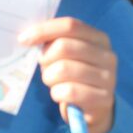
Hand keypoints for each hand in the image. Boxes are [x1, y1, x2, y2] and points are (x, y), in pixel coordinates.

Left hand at [19, 17, 116, 132]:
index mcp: (98, 38)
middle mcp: (107, 55)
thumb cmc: (72, 74)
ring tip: (53, 81)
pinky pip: (69, 91)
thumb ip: (51, 42)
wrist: (91, 106)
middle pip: (64, 47)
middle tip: (44, 67)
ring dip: (49, 77)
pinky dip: (57, 93)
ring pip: (63, 69)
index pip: (69, 25)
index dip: (43, 30)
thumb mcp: (63, 55)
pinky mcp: (104, 98)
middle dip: (45, 58)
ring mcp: (108, 77)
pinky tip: (60, 94)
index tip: (23, 39)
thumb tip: (26, 38)